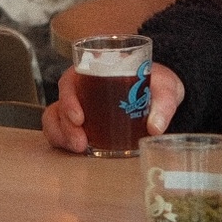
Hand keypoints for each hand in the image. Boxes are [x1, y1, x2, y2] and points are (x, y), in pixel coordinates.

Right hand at [43, 62, 183, 153]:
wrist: (160, 94)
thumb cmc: (158, 84)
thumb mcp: (166, 88)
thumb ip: (163, 104)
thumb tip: (154, 127)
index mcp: (96, 71)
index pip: (71, 80)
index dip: (68, 99)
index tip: (79, 118)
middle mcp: (82, 87)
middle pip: (60, 103)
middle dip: (65, 125)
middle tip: (81, 143)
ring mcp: (80, 105)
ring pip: (56, 117)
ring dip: (61, 134)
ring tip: (79, 149)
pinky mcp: (82, 123)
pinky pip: (61, 130)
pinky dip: (63, 140)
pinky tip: (77, 150)